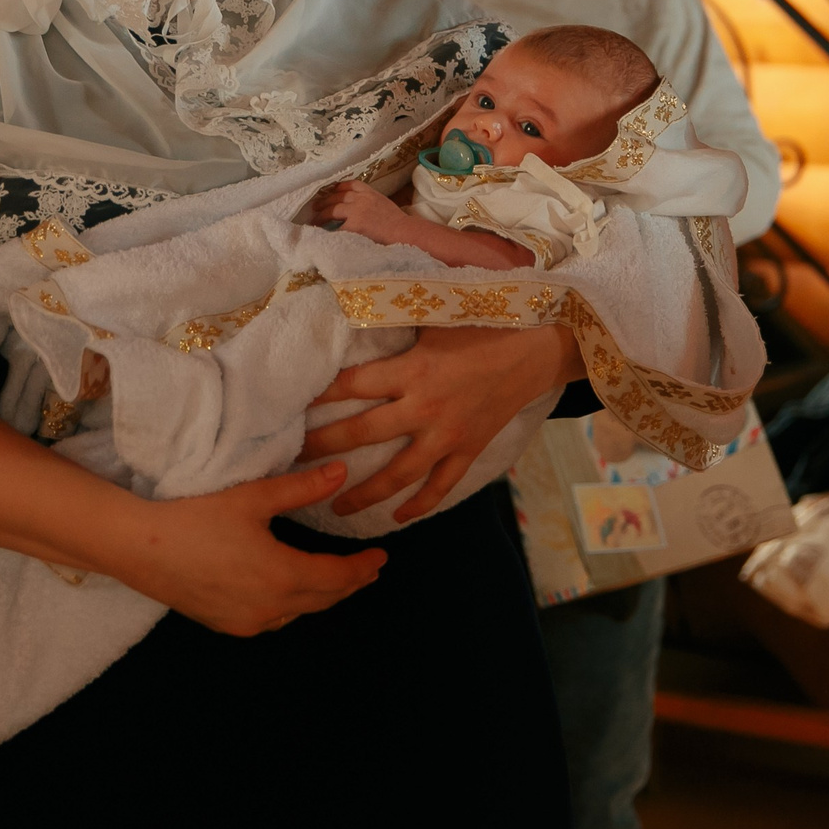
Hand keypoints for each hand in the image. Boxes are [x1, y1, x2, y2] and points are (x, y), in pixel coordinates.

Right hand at [0, 399, 381, 640]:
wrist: (139, 547)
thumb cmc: (195, 517)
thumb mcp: (253, 497)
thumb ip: (301, 487)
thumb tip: (341, 472)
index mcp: (282, 576)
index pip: (338, 578)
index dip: (363, 568)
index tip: (381, 558)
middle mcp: (270, 608)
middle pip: (323, 599)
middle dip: (348, 584)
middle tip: (367, 569)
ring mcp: (246, 622)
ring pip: (298, 611)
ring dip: (320, 595)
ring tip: (335, 577)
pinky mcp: (226, 624)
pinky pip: (273, 618)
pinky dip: (292, 604)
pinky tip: (290, 589)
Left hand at [301, 325, 583, 521]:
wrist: (538, 347)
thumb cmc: (485, 322)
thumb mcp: (437, 315)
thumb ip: (397, 322)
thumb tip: (351, 311)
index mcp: (412, 369)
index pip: (352, 385)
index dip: (319, 394)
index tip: (290, 405)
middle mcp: (424, 407)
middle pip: (362, 433)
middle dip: (323, 447)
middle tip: (293, 461)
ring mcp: (448, 435)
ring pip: (397, 474)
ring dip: (364, 493)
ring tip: (334, 506)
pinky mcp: (468, 450)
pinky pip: (440, 486)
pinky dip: (419, 505)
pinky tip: (397, 517)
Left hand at [307, 179, 407, 240]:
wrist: (404, 232)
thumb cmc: (398, 223)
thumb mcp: (384, 204)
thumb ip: (370, 202)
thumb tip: (358, 208)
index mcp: (370, 192)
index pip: (351, 184)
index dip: (338, 187)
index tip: (331, 191)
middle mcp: (362, 198)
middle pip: (338, 196)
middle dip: (325, 201)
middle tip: (316, 206)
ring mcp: (357, 210)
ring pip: (334, 209)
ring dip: (322, 214)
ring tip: (315, 219)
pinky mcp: (355, 224)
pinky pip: (336, 225)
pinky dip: (328, 228)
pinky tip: (323, 231)